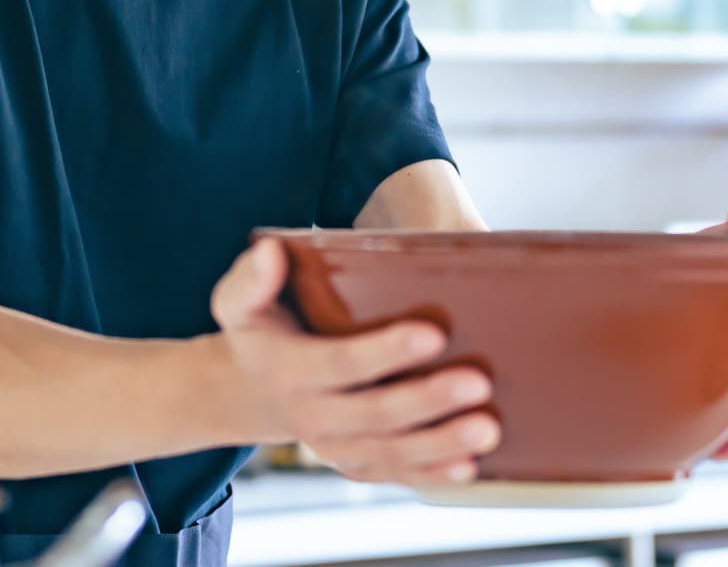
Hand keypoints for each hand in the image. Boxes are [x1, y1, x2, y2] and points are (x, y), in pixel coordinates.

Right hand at [211, 238, 499, 486]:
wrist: (250, 391)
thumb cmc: (261, 329)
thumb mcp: (239, 299)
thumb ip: (253, 275)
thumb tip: (272, 252)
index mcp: (287, 369)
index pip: (340, 363)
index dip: (386, 352)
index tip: (434, 333)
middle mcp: (311, 415)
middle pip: (375, 414)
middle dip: (428, 401)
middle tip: (480, 382)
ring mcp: (335, 445)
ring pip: (390, 453)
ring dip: (441, 444)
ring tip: (487, 429)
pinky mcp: (355, 462)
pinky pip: (394, 475)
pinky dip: (432, 475)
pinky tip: (470, 467)